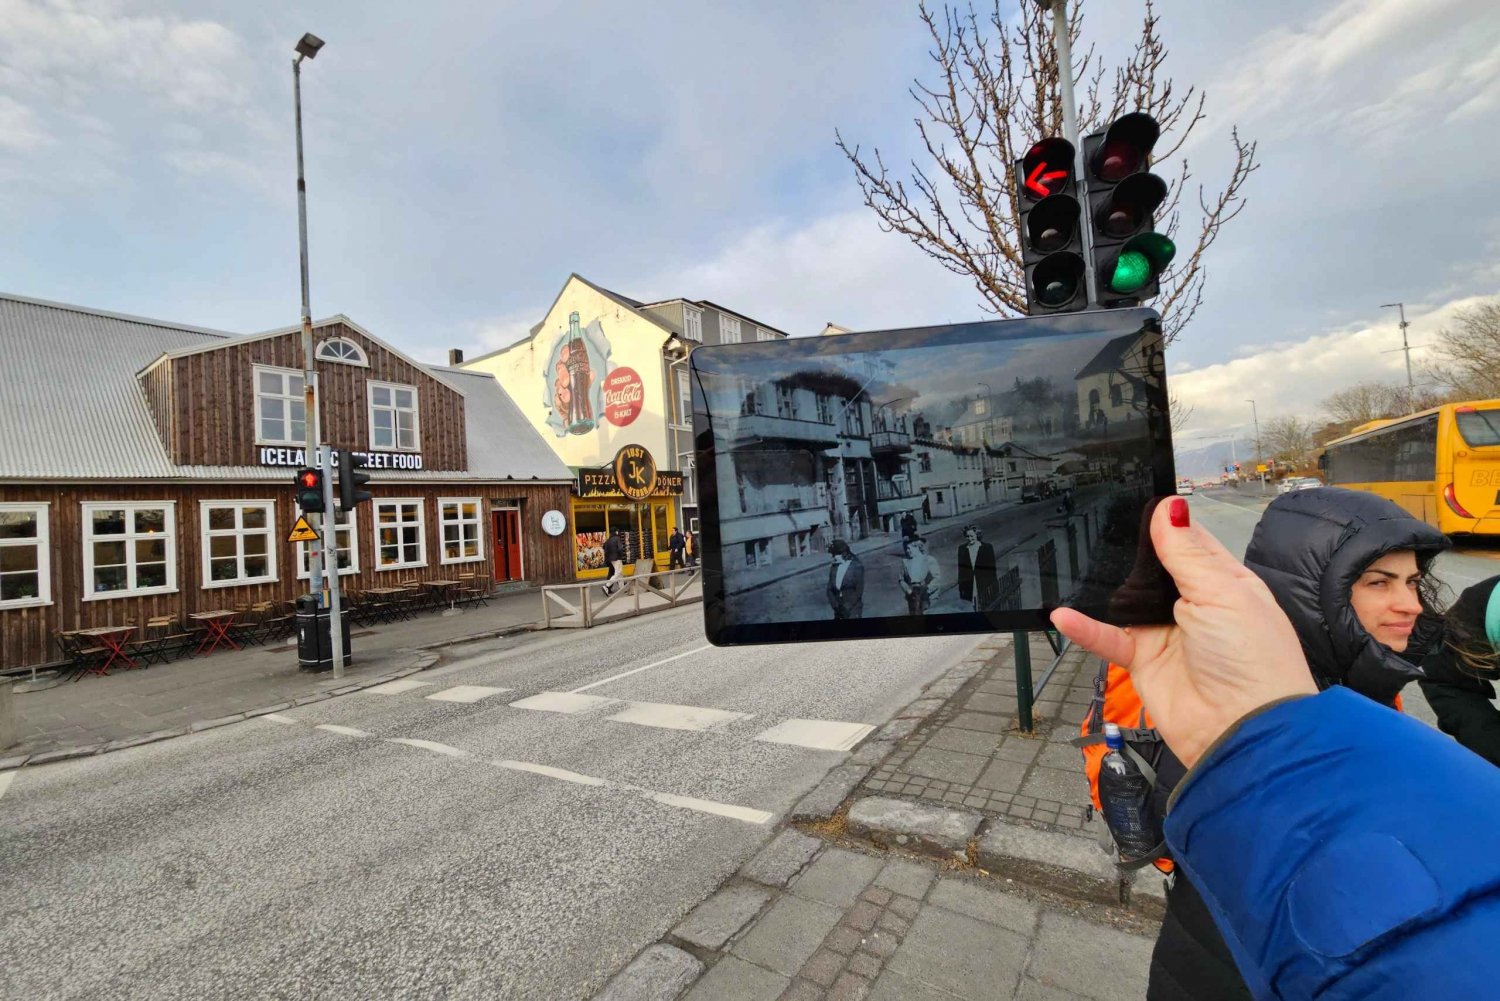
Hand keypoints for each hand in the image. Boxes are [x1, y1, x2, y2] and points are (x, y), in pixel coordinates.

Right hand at [1049, 498, 1316, 766]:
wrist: (1243, 730)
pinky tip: (1061, 614)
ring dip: (1101, 586)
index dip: (1162, 521)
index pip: (1187, 540)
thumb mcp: (1222, 593)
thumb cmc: (1249, 656)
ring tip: (1070, 558)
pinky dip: (1084, 628)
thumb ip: (1188, 552)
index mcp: (1222, 580)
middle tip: (1088, 521)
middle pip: (1150, 568)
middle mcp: (1192, 602)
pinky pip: (1107, 638)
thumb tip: (1169, 504)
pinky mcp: (1141, 660)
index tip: (1127, 495)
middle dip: (1125, 550)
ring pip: (1124, 600)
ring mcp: (1164, 631)